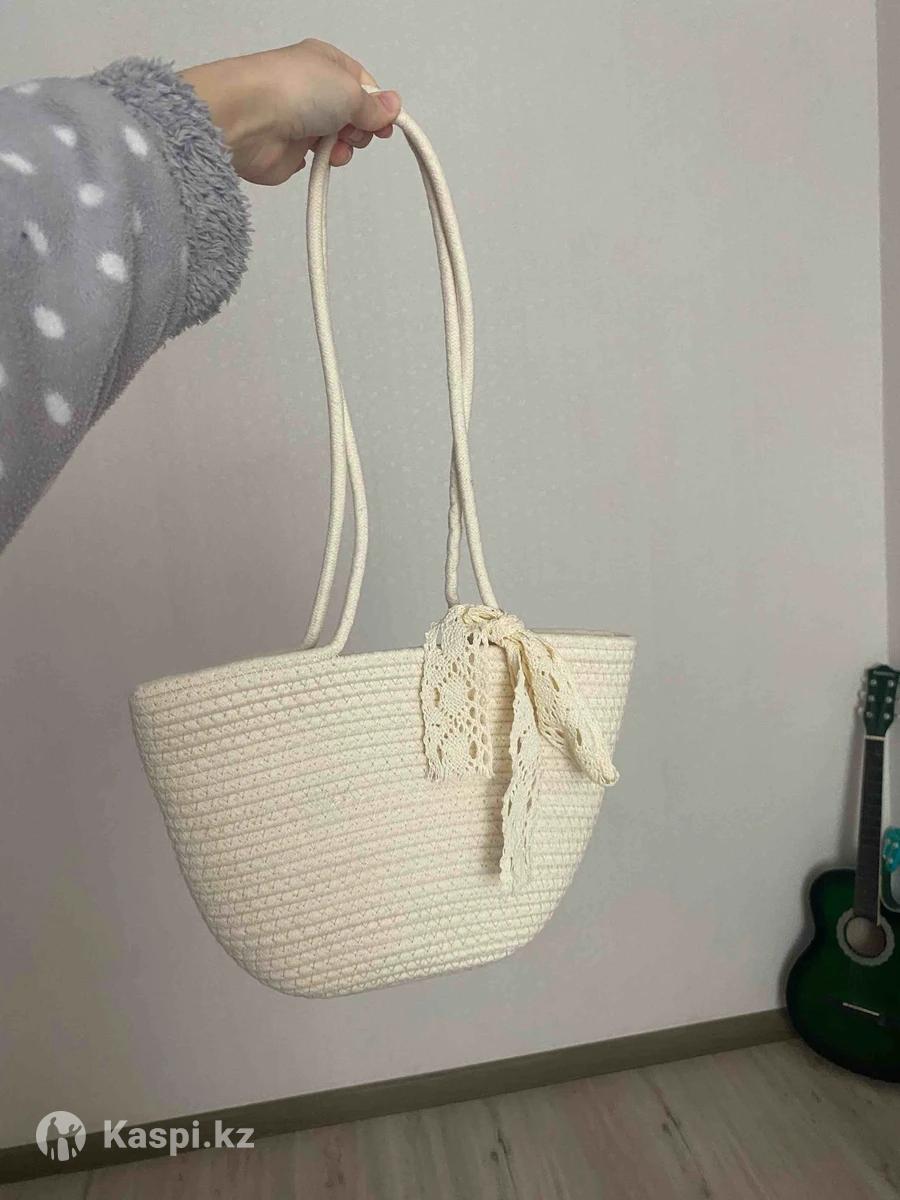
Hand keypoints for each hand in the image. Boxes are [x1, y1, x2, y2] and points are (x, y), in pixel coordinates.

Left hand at [179, 39, 400, 185]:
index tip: (384, 124)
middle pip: (351, 115)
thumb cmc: (292, 90)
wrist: (248, 119)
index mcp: (325, 63)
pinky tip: (317, 158)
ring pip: (337, 140)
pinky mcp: (288, 150)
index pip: (362, 86)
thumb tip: (392, 106)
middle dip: (359, 129)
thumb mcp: (349, 91)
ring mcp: (299, 120)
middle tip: (352, 131)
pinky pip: (316, 160)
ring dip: (343, 148)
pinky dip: (321, 162)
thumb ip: (373, 106)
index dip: (376, 107)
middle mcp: (311, 89)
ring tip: (333, 148)